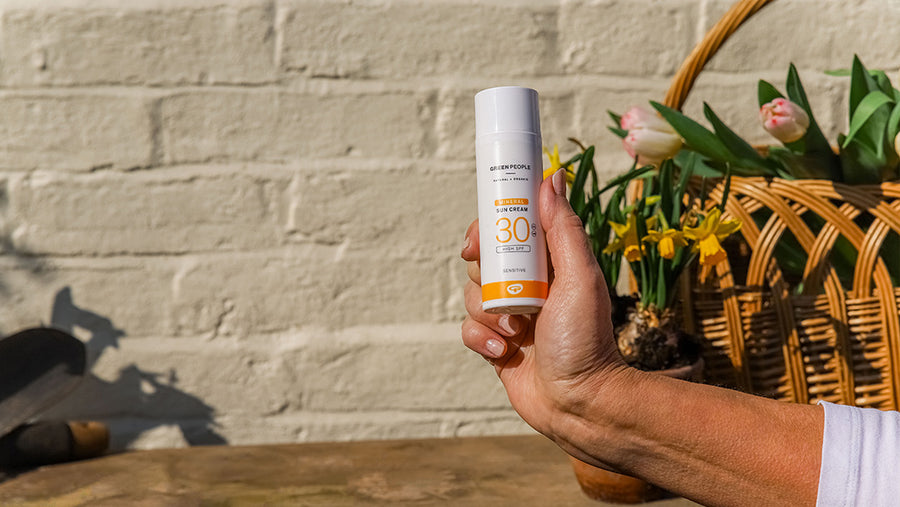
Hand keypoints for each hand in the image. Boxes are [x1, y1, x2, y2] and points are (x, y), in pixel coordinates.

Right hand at [460, 170, 624, 437]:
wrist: (579, 403)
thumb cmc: (587, 340)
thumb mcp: (579, 277)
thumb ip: (563, 228)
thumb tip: (551, 177)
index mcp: (548, 264)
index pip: (508, 229)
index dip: (488, 227)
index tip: (479, 238)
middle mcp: (526, 285)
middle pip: (482, 260)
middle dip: (483, 273)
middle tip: (495, 285)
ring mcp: (509, 315)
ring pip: (471, 295)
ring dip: (487, 312)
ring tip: (514, 330)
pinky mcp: (494, 344)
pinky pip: (467, 329)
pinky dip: (480, 338)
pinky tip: (503, 351)